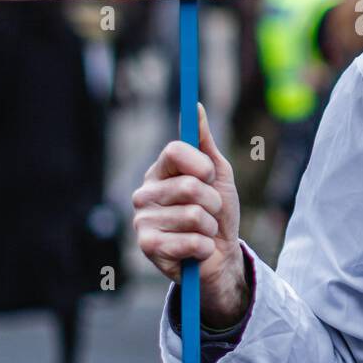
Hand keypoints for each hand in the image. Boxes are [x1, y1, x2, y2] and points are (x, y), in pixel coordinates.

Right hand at [133, 103, 248, 326]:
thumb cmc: (217, 213)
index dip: (200, 164)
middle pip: (189, 185)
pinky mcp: (147, 247)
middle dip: (212, 202)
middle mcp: (145, 193)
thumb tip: (196, 106)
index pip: (175, 150)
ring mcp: (142, 220)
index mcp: (160, 172)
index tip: (209, 176)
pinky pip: (191, 241)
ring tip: (202, 232)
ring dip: (209, 227)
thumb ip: (205, 142)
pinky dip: (204, 247)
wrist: (220, 256)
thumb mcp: (217, 174)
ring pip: (194, 215)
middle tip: (210, 212)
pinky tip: (196, 251)